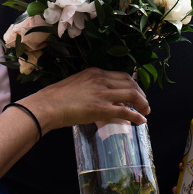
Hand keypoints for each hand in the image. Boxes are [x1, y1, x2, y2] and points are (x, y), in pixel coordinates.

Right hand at [24, 68, 149, 131]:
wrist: (47, 106)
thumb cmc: (56, 98)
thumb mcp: (78, 84)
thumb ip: (92, 87)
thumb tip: (101, 98)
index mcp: (95, 72)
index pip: (122, 75)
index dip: (133, 84)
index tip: (137, 93)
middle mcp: (101, 79)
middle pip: (131, 83)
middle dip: (141, 93)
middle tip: (144, 104)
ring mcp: (102, 93)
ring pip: (132, 95)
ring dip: (142, 103)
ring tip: (146, 111)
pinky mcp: (101, 108)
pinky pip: (126, 111)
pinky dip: (137, 116)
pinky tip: (141, 121)